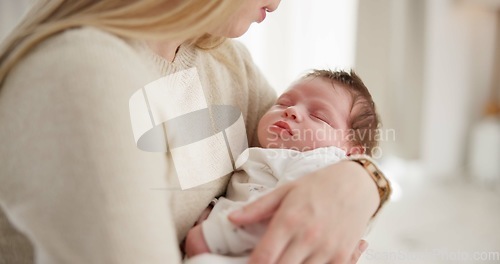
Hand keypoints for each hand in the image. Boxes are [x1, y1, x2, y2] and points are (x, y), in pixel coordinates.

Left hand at [228, 161, 378, 263]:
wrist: (357, 184)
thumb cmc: (320, 185)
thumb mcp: (285, 190)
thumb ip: (257, 208)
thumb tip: (232, 219)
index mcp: (290, 220)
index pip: (264, 257)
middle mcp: (308, 237)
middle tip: (267, 261)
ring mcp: (328, 250)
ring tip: (286, 258)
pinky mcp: (343, 257)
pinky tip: (305, 261)